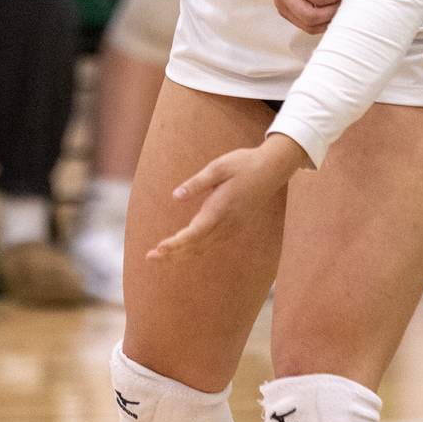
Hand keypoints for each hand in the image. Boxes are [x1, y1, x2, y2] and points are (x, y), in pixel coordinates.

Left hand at [147, 134, 307, 257]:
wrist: (272, 169)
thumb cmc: (243, 164)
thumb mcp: (218, 167)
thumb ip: (197, 183)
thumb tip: (175, 197)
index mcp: (220, 209)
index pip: (194, 234)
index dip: (175, 244)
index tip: (158, 249)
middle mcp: (226, 223)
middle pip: (196, 246)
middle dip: (172, 254)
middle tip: (150, 257)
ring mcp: (232, 227)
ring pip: (204, 247)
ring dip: (182, 253)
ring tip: (161, 255)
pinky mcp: (235, 226)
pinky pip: (212, 242)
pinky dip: (195, 247)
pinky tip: (184, 247)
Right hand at [256, 0, 354, 34]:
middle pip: (311, 17)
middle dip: (332, 12)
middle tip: (343, 1)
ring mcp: (282, 6)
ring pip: (308, 26)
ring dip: (327, 21)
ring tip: (337, 6)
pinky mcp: (284, 12)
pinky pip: (304, 25)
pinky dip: (319, 23)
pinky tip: (328, 11)